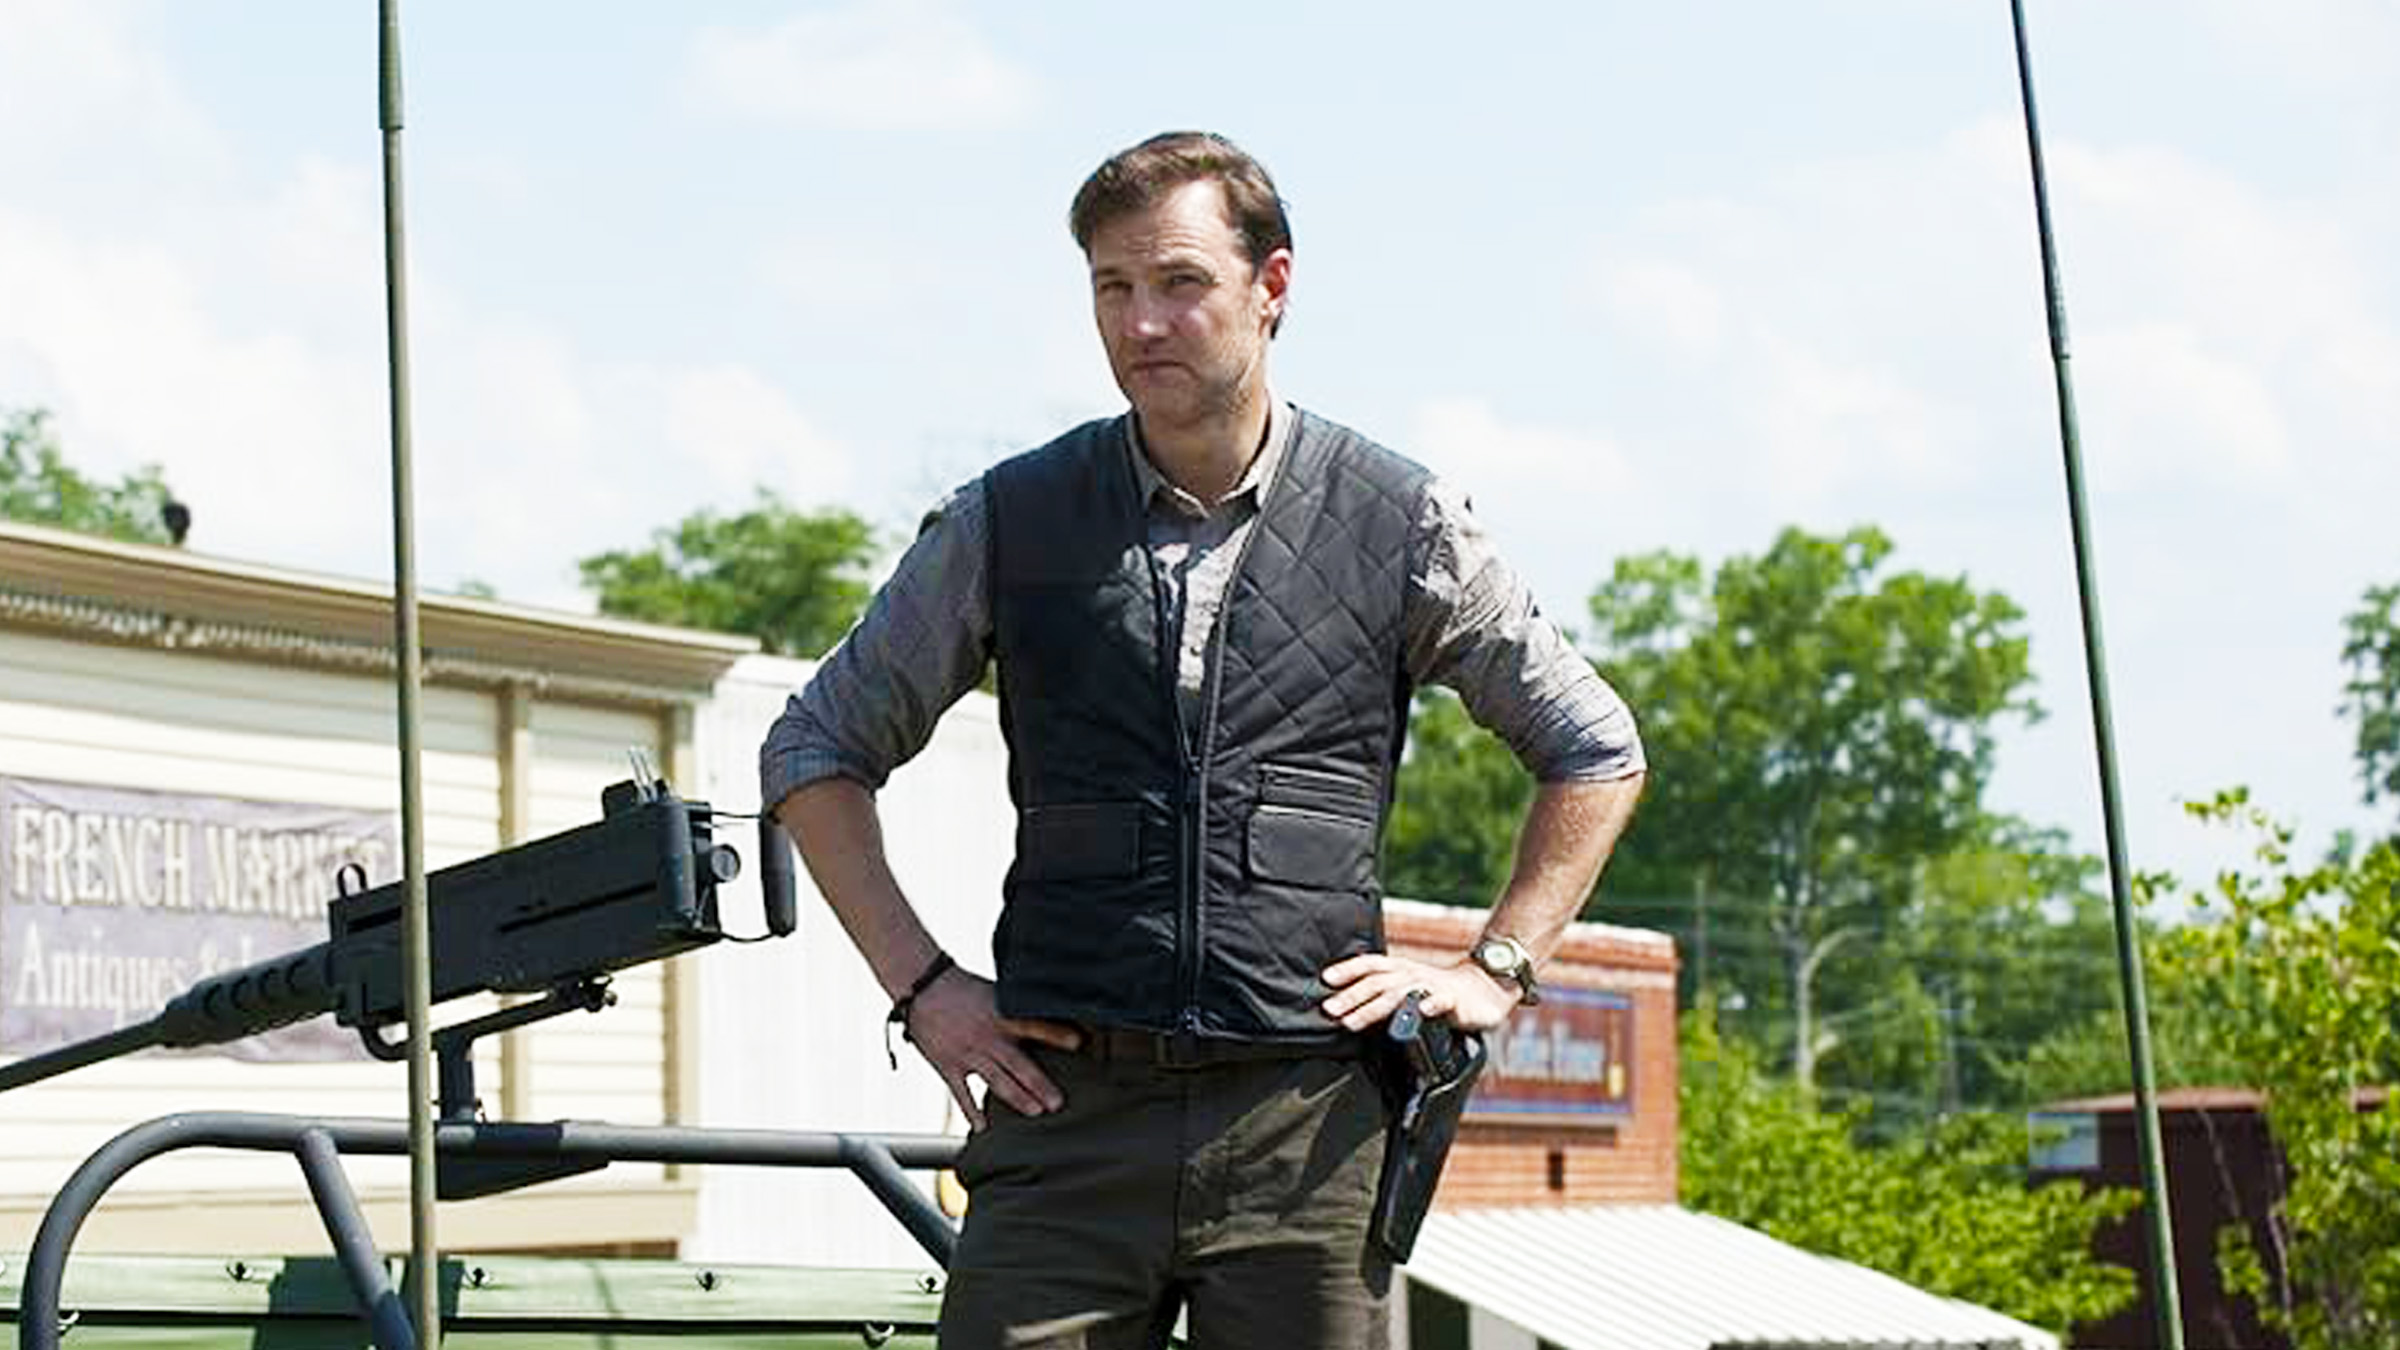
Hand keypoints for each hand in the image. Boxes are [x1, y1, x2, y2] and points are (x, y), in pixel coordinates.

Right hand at [899, 967, 1081, 1129]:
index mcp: (1000, 1015)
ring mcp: (968, 1054)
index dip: (1056, 1034)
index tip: (1079, 1043)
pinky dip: (971, 1111)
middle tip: (1058, 1103)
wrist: (921, 988)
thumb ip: (1016, 1009)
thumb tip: (1047, 1010)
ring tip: (1036, 1112)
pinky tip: (983, 1128)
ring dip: (1017, 1098)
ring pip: (997, 1081)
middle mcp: (987, 1037)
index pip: (1034, 1025)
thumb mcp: (994, 992)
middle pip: (1019, 1064)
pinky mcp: (948, 1066)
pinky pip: (961, 1093)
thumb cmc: (962, 988)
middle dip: (1040, 1084)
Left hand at [1320, 952, 1522, 1032]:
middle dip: (1351, 995)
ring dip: (1373, 1008)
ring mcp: (1433, 987)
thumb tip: (1345, 1005)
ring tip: (1352, 1022)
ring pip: (1400, 994)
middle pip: (1378, 982)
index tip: (1325, 979)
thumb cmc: (1436, 991)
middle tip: (1330, 1010)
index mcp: (1400, 969)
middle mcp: (1412, 974)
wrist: (1483, 989)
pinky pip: (1441, 1002)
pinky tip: (1418, 1011)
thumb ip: (1381, 994)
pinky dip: (1429, 1005)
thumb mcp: (1408, 986)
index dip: (1347, 969)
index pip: (1370, 964)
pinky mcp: (1454, 1002)